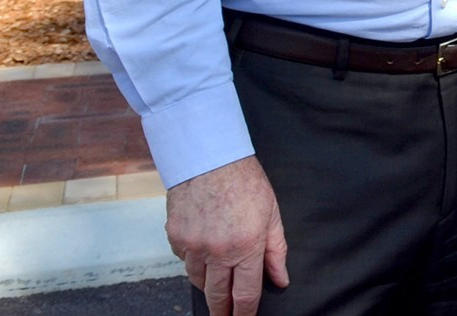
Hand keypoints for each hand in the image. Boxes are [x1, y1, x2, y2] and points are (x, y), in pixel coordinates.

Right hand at [165, 156, 289, 315]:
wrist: (209, 156)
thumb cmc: (244, 180)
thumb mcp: (271, 213)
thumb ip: (276, 250)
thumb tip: (280, 279)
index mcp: (247, 246)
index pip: (246, 294)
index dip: (245, 313)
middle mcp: (218, 251)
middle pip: (218, 296)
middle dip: (223, 312)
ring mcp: (194, 246)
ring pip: (199, 281)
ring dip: (209, 285)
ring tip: (217, 282)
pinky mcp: (176, 238)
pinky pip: (185, 261)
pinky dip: (194, 261)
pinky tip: (202, 249)